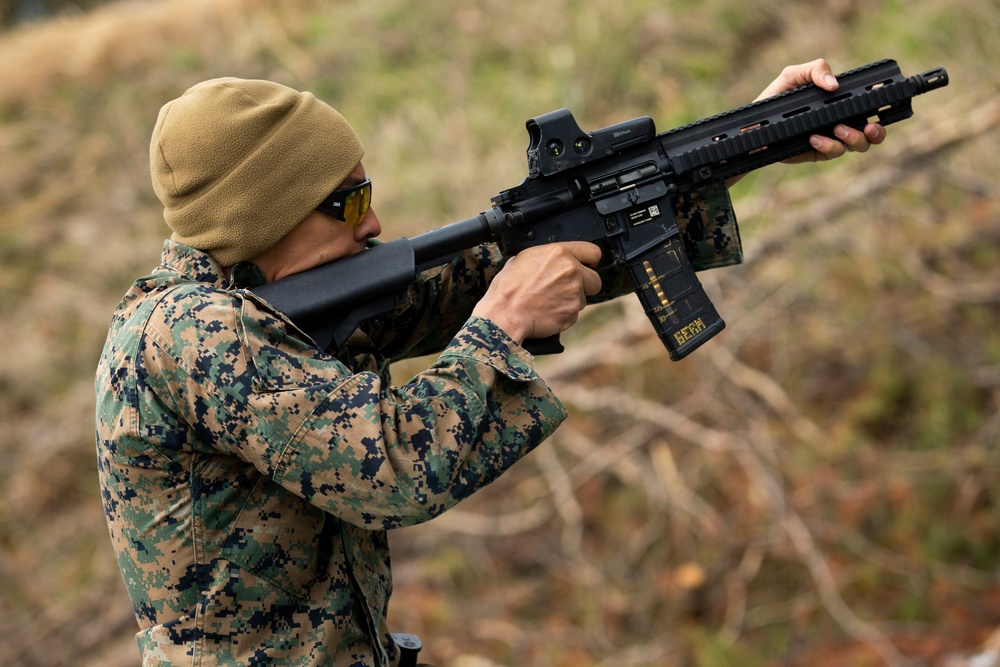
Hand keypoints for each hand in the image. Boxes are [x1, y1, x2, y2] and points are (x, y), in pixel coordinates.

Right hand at [473, 242, 602, 343]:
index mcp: (560, 253)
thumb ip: (545, 256)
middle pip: (595, 280)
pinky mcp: (572, 313)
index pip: (593, 252)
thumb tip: (551, 259)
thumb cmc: (508, 287)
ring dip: (571, 301)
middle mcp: (572, 272)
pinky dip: (564, 315)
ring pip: (583, 299)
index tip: (588, 266)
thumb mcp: (523, 258)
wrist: (505, 313)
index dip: (590, 261)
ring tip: (549, 302)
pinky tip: (547, 312)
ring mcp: (574, 294)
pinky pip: (574, 314)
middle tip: (567, 288)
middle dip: (585, 285)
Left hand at [756, 58, 886, 162]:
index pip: (868, 100)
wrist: (753, 126)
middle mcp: (842, 119)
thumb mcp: (792, 75)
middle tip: (870, 126)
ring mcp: (832, 138)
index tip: (883, 96)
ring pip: (860, 145)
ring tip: (838, 129)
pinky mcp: (820, 152)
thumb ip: (814, 69)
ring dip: (855, 138)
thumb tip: (834, 84)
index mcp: (840, 100)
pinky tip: (814, 137)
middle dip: (878, 131)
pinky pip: (834, 152)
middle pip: (874, 130)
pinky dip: (829, 145)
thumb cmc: (774, 97)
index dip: (881, 99)